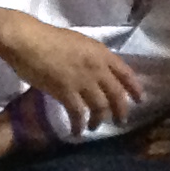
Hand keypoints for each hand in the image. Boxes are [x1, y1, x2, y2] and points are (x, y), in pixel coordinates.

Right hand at [0, 15, 141, 134]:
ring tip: (95, 127)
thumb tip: (99, 71)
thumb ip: (94, 58)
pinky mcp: (65, 91)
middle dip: (121, 110)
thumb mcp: (82, 44)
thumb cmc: (51, 39)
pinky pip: (78, 113)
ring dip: (99, 120)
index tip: (140, 100)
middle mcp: (97, 68)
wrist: (29, 41)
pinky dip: (79, 124)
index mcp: (102, 53)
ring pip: (100, 106)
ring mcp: (82, 80)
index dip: (135, 88)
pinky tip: (77, 131)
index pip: (126, 73)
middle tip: (120, 122)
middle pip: (116, 94)